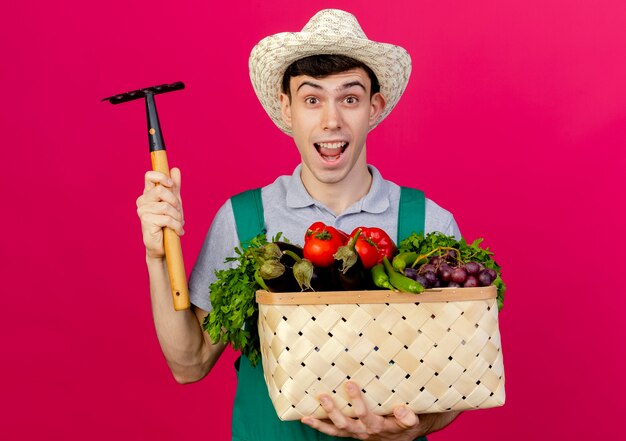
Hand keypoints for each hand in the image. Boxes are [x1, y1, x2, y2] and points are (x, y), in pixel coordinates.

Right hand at [136, 168, 183, 258]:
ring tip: (179, 224)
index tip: (171, 184)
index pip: (149, 176)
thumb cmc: (167, 223)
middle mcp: (142, 201)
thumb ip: (174, 187)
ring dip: (177, 216)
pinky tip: (178, 231)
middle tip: (179, 213)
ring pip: (166, 206)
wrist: (164, 245)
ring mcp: (142, 211)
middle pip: (160, 190)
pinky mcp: (146, 222)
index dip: (161, 177)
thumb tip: (175, 169)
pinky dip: (176, 225)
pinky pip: (166, 218)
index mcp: (148, 194)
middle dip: (175, 202)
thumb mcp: (174, 202)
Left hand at [301, 381, 422, 439]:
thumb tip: (402, 409)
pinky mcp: (350, 432)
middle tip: (323, 396)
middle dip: (333, 410)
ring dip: (321, 423)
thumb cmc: (405, 423)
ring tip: (307, 416)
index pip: (365, 415)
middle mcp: (364, 431)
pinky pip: (334, 431)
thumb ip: (408, 417)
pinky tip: (306, 418)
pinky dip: (320, 426)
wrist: (403, 435)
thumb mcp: (412, 421)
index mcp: (378, 426)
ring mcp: (356, 433)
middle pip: (346, 424)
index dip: (357, 401)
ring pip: (337, 430)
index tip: (351, 383)